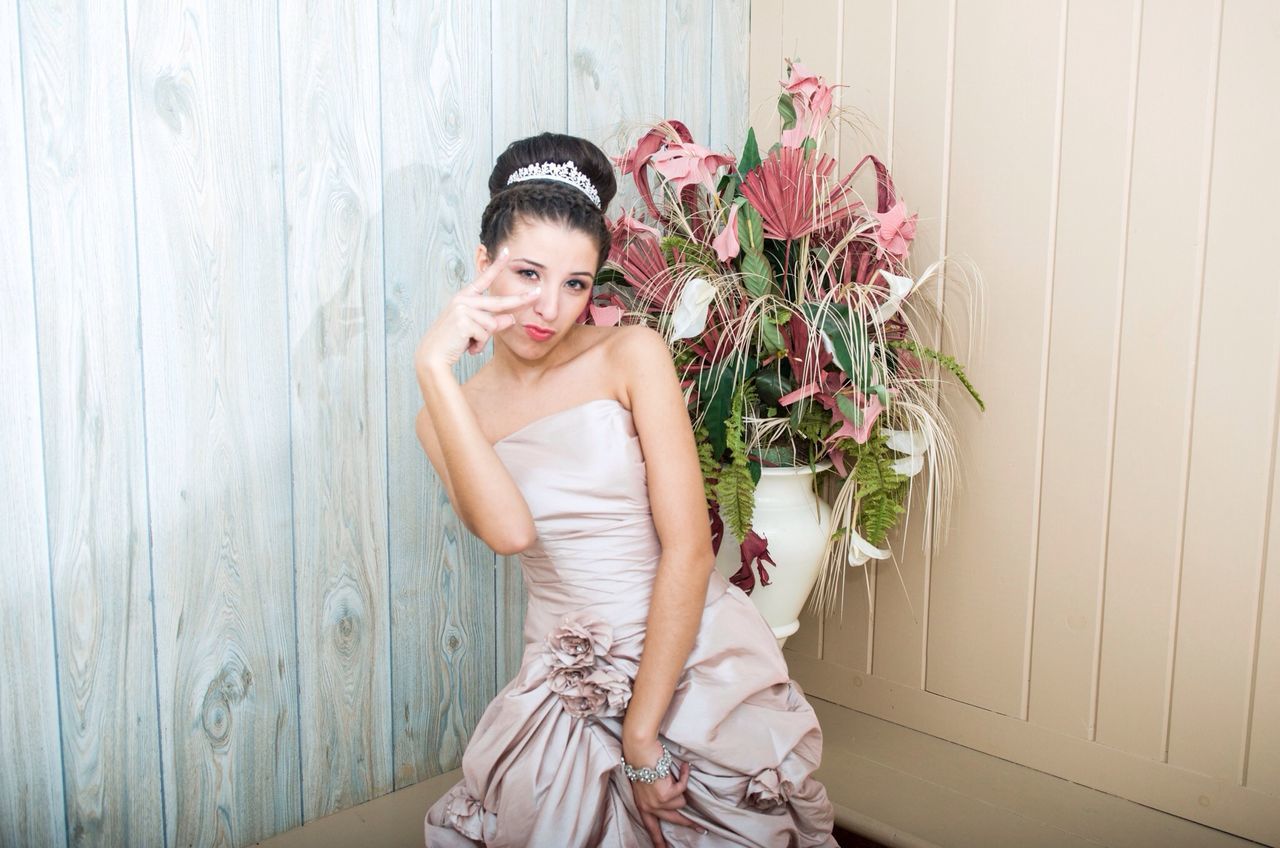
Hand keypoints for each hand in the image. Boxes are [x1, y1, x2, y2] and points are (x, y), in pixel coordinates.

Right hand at [413, 246, 539, 371]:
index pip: (484, 279)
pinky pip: (485, 335)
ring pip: (492, 325)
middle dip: (520, 300)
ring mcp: (463, 309)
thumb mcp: (474, 330)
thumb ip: (493, 322)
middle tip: (538, 293)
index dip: (497, 265)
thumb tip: (511, 318)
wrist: (432, 356)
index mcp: (465, 297)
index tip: (508, 251)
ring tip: (467, 343)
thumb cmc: (451, 342)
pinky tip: (465, 346)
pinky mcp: (464, 321)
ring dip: (483, 339)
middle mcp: (463, 300)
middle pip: (499, 302)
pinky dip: (478, 345)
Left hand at [623, 737, 704, 845]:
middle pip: (674, 820)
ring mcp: (658, 803)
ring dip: (680, 786)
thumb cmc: (643, 761)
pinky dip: (685, 776)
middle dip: (689, 823)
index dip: (658, 840)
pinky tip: (683, 767)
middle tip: (701, 829)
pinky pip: (683, 788)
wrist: (640, 750)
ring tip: (673, 774)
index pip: (651, 828)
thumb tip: (676, 803)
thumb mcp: (646, 784)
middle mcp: (649, 807)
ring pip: (681, 801)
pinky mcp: (667, 794)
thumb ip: (656, 796)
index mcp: (642, 806)